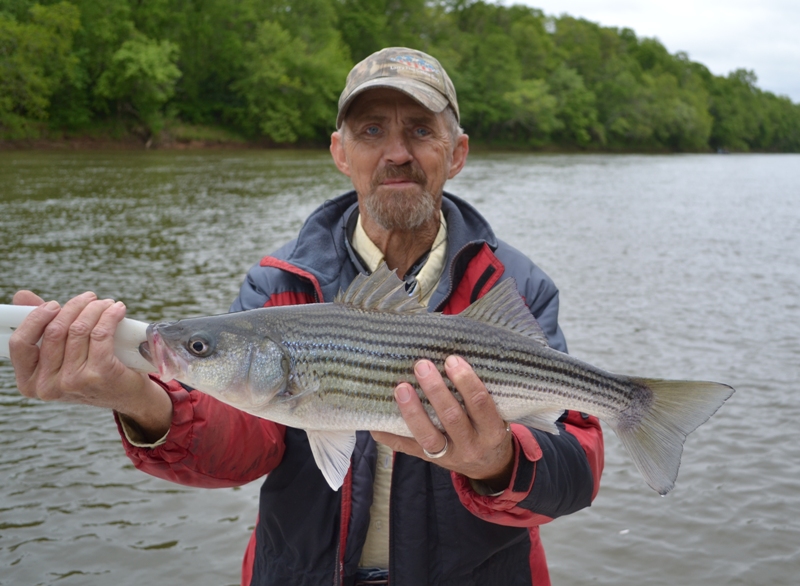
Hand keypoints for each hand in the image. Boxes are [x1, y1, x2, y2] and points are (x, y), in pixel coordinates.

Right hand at [9, 290, 171, 440]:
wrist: (127, 396)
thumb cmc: (91, 372)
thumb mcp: (61, 356)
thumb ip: (41, 328)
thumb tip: (22, 296)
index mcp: (30, 382)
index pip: (20, 343)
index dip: (36, 318)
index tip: (54, 304)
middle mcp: (48, 385)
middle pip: (55, 331)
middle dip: (74, 307)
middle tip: (89, 298)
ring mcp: (73, 381)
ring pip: (79, 329)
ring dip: (95, 308)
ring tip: (106, 304)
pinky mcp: (100, 375)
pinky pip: (101, 334)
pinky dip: (110, 316)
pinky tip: (117, 310)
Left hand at [371, 355, 513, 491]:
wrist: (490, 467)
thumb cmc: (489, 429)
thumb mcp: (496, 415)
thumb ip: (478, 395)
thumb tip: (451, 359)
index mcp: (492, 431)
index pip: (480, 403)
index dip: (466, 380)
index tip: (452, 360)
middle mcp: (471, 446)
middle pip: (451, 417)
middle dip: (435, 390)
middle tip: (422, 366)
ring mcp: (448, 456)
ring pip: (428, 436)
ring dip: (412, 411)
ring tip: (401, 388)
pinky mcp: (428, 460)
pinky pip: (406, 448)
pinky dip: (389, 434)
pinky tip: (376, 421)